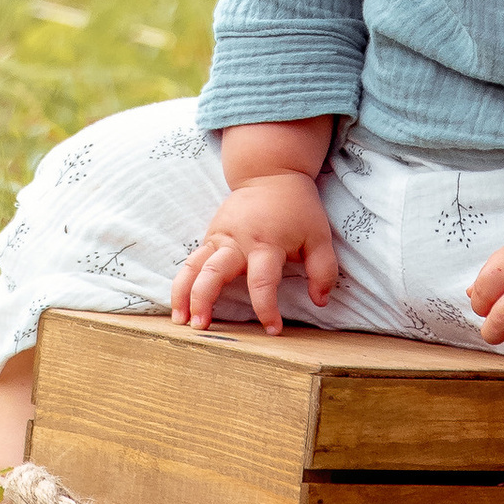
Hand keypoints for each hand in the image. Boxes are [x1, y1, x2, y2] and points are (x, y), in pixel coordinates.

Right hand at [171, 171, 339, 333]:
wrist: (270, 173)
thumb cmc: (297, 208)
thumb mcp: (319, 236)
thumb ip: (323, 270)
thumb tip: (320, 302)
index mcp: (265, 243)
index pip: (262, 281)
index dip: (266, 307)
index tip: (273, 329)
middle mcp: (237, 241)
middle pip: (214, 271)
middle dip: (204, 299)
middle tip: (201, 327)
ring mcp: (219, 237)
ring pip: (194, 265)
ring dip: (184, 293)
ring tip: (180, 320)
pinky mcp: (210, 236)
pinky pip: (192, 260)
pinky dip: (183, 281)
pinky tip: (180, 303)